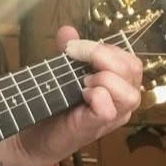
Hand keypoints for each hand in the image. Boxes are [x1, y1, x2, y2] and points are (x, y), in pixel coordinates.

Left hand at [9, 26, 142, 165]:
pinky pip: (108, 110)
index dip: (105, 48)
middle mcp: (121, 101)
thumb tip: (68, 30)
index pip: (129, 60)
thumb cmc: (53, 103)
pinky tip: (81, 95)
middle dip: (103, 56)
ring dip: (103, 79)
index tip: (75, 48)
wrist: (32, 134)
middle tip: (76, 60)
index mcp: (117, 84)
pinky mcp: (95, 128)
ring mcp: (112, 117)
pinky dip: (96, 97)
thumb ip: (69, 51)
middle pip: (133, 70)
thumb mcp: (63, 71)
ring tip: (82, 83)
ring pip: (129, 93)